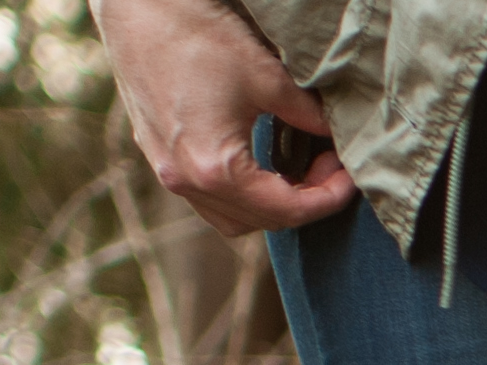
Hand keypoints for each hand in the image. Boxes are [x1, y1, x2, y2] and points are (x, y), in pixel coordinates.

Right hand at [95, 0, 355, 235]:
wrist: (134, 6)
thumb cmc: (197, 34)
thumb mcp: (268, 77)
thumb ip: (309, 118)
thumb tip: (339, 139)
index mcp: (214, 168)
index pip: (288, 210)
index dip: (329, 198)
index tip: (351, 179)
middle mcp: (184, 180)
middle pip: (262, 221)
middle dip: (305, 201)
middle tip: (330, 168)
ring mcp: (166, 170)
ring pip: (232, 218)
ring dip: (271, 205)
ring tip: (299, 171)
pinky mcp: (156, 154)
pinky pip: (206, 198)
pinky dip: (240, 194)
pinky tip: (262, 166)